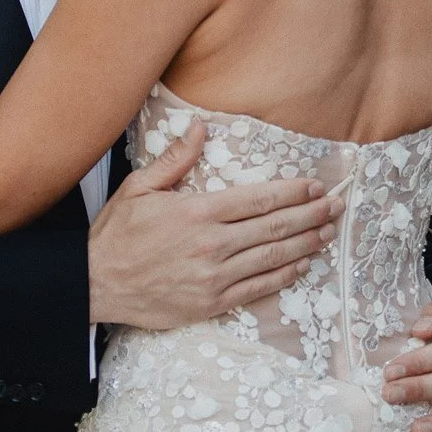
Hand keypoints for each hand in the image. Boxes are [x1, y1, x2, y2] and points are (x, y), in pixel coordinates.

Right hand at [89, 122, 343, 330]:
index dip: (292, 192)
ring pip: (272, 257)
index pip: (259, 198)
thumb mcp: (139, 187)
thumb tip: (202, 128)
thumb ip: (175, 159)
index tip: (315, 186)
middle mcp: (212, 244)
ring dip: (305, 244)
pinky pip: (258, 288)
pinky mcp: (211, 303)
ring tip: (327, 232)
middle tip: (336, 206)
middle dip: (310, 215)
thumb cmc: (116, 234)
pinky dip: (283, 275)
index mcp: (198, 211)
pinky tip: (300, 264)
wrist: (94, 284)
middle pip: (274, 226)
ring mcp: (214, 277)